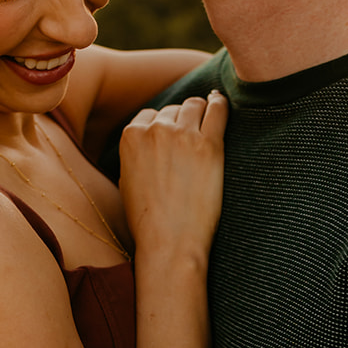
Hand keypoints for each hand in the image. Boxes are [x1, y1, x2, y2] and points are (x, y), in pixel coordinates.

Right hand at [118, 91, 227, 256]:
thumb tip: (150, 140)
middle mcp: (155, 129)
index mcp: (130, 136)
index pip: (150, 115)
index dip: (163, 125)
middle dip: (182, 122)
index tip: (173, 136)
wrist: (169, 242)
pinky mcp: (209, 145)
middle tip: (191, 142)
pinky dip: (220, 105)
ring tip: (207, 125)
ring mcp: (183, 135)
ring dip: (200, 114)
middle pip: (174, 109)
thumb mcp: (126, 179)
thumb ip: (136, 153)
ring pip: (195, 106)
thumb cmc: (148, 220)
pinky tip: (221, 105)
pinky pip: (218, 110)